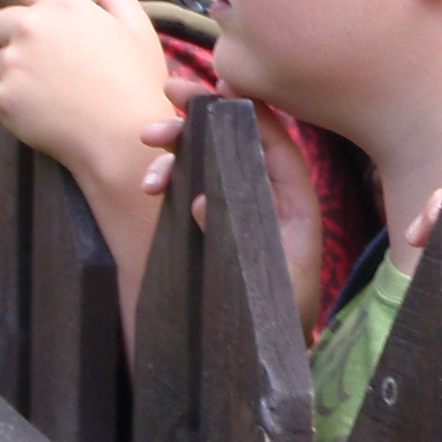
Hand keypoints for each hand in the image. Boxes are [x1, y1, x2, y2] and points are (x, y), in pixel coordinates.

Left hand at [0, 0, 175, 184]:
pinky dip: (8, 100)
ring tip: (51, 92)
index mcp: (63, 5)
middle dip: (18, 35)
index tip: (47, 19)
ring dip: (15, 70)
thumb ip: (120, 3)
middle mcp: (31, 27)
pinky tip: (39, 110)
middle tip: (49, 63)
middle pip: (3, 20)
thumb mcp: (140, 36)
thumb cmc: (137, 85)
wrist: (122, 139)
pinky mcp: (3, 97)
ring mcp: (13, 63)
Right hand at [140, 84, 327, 333]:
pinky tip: (150, 183)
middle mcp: (267, 198)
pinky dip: (168, 177)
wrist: (266, 359)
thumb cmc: (280, 321)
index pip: (276, 144)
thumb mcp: (272, 283)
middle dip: (203, 111)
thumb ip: (244, 239)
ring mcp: (236, 207)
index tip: (221, 82)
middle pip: (237, 139)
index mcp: (294, 205)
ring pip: (209, 158)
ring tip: (148, 136)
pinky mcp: (212, 223)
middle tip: (168, 89)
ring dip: (178, 142)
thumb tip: (204, 200)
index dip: (251, 109)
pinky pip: (190, 187)